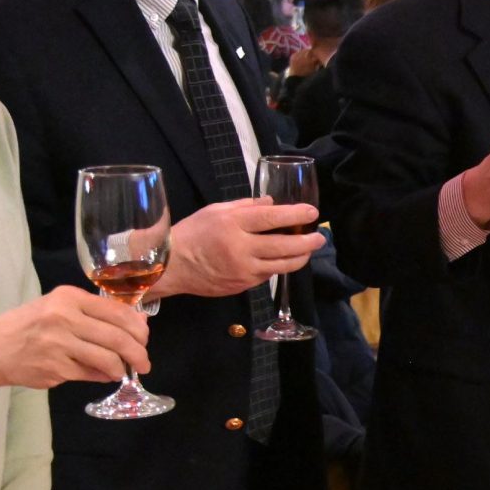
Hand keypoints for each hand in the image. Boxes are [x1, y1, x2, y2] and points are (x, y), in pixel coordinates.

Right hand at [0, 286, 150, 390]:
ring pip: (108, 359)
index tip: (144, 338)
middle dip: (138, 353)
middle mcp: (64, 318)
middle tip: (144, 362)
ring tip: (125, 371)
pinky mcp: (55, 368)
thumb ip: (94, 314)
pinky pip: (91, 374)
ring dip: (123, 368)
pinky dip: (103, 376)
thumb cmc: (28, 325)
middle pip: (118, 337)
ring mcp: (59, 345)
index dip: (138, 328)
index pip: (117, 312)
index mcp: (68, 298)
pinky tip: (104, 374)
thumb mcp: (57, 308)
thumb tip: (138, 324)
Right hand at [147, 196, 324, 297]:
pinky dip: (279, 267)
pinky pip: (267, 276)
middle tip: (320, 237)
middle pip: (284, 246)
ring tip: (309, 250)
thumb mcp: (215, 210)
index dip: (295, 215)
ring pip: (281, 266)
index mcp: (233, 224)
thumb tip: (273, 204)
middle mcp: (240, 248)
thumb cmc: (192, 233)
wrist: (170, 266)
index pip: (271, 218)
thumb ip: (246, 206)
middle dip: (307, 242)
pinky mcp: (242, 285)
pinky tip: (284, 260)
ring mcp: (242, 270)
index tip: (312, 212)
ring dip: (300, 258)